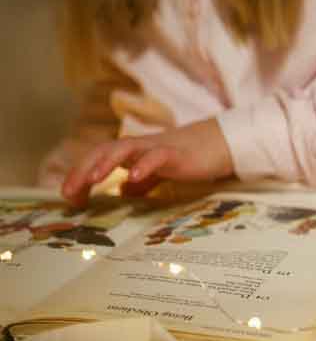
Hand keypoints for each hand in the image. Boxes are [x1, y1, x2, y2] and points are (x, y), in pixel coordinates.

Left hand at [61, 119, 232, 205]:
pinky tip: (133, 178)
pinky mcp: (177, 153)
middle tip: (69, 192)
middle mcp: (141, 146)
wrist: (221, 144)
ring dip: (106, 163)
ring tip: (93, 180)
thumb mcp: (159, 172)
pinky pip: (157, 156)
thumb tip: (122, 191)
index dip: (80, 174)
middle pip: (104, 150)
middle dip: (83, 170)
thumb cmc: (190, 157)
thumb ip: (141, 181)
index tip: (69, 197)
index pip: (99, 158)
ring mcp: (158, 148)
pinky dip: (143, 166)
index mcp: (135, 152)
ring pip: (125, 148)